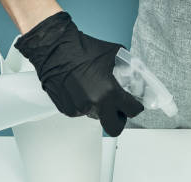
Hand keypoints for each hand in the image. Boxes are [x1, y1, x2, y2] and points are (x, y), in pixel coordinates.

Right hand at [14, 12, 143, 135]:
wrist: (54, 46)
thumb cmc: (80, 48)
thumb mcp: (113, 55)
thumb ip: (128, 69)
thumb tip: (136, 75)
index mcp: (110, 92)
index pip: (132, 111)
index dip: (135, 107)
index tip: (133, 105)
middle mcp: (95, 103)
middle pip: (114, 127)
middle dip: (118, 119)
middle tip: (118, 110)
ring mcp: (79, 108)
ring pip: (96, 117)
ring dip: (99, 108)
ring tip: (93, 90)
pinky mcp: (67, 109)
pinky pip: (81, 112)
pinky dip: (83, 104)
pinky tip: (80, 90)